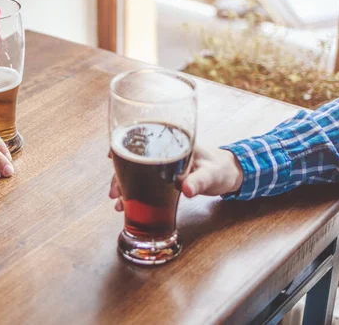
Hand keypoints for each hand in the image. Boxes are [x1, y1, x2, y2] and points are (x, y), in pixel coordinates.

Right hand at [108, 147, 243, 210]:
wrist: (227, 176)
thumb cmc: (220, 169)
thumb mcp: (211, 175)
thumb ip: (198, 182)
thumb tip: (186, 189)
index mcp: (173, 139)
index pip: (142, 135)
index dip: (123, 142)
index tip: (112, 155)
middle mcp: (162, 149)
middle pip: (133, 156)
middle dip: (119, 173)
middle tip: (114, 191)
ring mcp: (159, 163)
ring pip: (134, 170)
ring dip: (123, 184)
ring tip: (117, 201)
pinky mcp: (160, 175)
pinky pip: (141, 180)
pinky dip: (131, 190)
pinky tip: (125, 203)